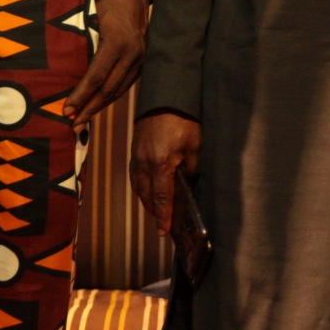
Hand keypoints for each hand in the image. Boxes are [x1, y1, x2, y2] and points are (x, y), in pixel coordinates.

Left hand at [67, 0, 148, 121]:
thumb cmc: (108, 3)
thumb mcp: (90, 19)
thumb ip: (81, 43)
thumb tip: (60, 69)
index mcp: (116, 43)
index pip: (95, 77)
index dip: (80, 97)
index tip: (66, 111)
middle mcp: (131, 54)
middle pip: (109, 89)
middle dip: (90, 109)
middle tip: (74, 125)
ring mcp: (140, 58)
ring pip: (119, 90)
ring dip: (101, 107)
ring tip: (84, 120)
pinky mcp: (144, 60)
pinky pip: (127, 84)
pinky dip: (112, 96)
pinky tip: (100, 104)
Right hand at [131, 110, 201, 236]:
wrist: (165, 96)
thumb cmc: (184, 119)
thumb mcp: (195, 144)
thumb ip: (192, 167)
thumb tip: (188, 183)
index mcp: (160, 164)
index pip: (161, 198)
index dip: (164, 217)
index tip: (164, 233)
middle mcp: (144, 164)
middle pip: (147, 196)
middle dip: (154, 212)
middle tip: (163, 226)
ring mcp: (136, 157)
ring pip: (139, 187)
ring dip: (147, 201)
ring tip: (156, 212)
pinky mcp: (134, 149)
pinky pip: (135, 175)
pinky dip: (141, 187)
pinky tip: (147, 190)